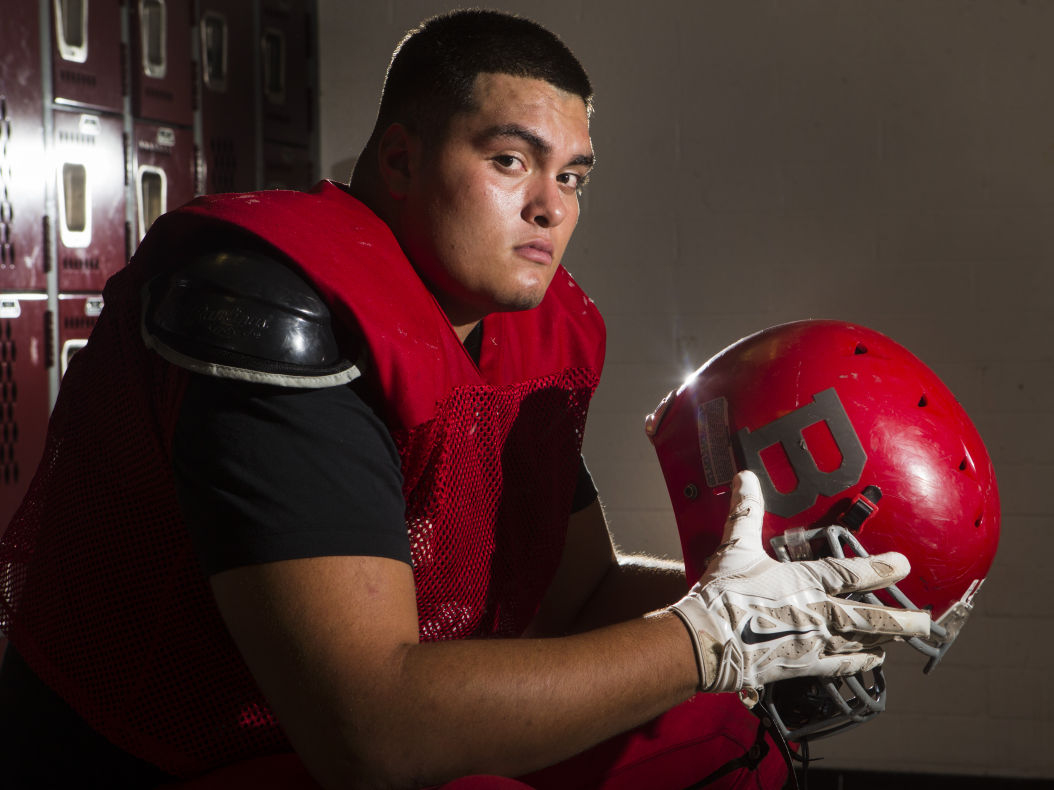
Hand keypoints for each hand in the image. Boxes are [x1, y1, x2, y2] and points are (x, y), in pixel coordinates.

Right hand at [669, 471, 929, 698]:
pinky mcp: (801, 665)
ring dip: (886, 641)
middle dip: (900, 620)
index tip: (904, 565)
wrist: (706, 641)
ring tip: (905, 639)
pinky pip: (838, 665)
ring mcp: (812, 643)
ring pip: (860, 643)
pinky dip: (858, 663)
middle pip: (869, 618)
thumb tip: (746, 476)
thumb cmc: (722, 594)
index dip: (880, 568)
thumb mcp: (734, 548)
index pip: (851, 573)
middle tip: (926, 622)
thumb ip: (746, 512)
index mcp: (804, 582)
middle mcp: (817, 613)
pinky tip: (872, 662)